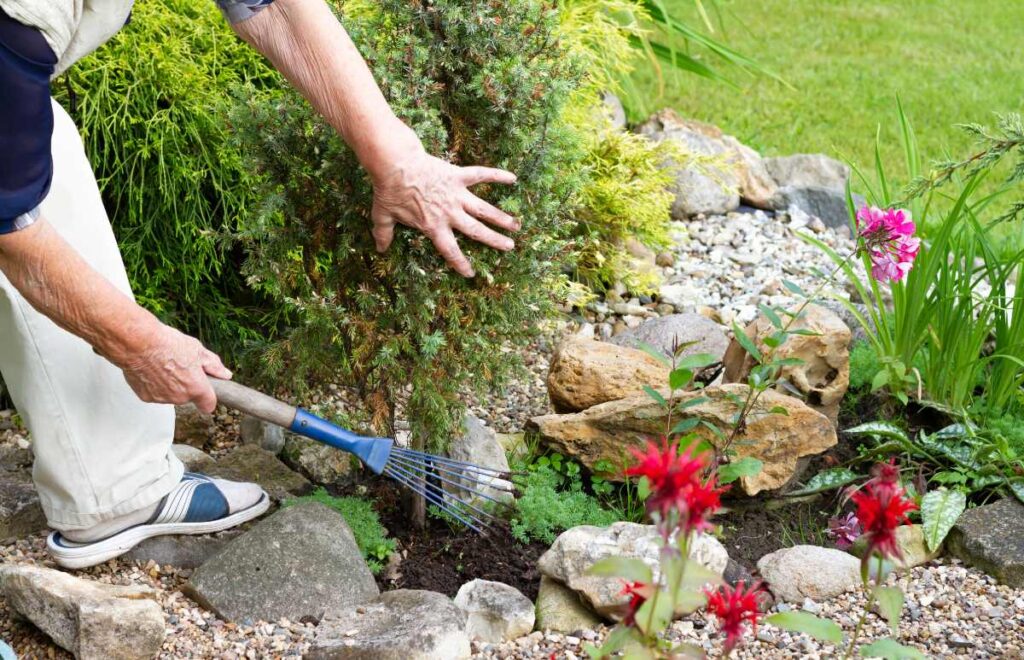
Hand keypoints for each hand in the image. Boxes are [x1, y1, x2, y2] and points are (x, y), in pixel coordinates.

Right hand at [119, 323, 232, 412]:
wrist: (138, 343)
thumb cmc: (167, 344)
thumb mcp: (197, 349)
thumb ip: (213, 365)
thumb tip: (225, 374)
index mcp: (196, 387)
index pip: (208, 405)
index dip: (207, 398)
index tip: (206, 393)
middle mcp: (180, 397)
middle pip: (187, 396)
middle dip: (186, 384)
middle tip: (180, 366)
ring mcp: (162, 399)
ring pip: (170, 395)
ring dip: (169, 385)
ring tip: (163, 365)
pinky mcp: (146, 397)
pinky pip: (155, 393)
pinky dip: (154, 385)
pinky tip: (151, 370)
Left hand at [369, 148, 519, 276]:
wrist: (395, 164)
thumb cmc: (389, 190)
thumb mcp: (383, 215)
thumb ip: (384, 234)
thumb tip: (380, 249)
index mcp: (433, 226)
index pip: (450, 250)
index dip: (460, 263)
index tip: (469, 273)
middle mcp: (449, 213)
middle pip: (476, 231)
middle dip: (494, 240)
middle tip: (510, 247)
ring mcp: (456, 195)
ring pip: (483, 209)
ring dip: (501, 218)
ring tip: (516, 225)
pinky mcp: (458, 176)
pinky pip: (481, 175)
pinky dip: (497, 176)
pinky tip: (513, 178)